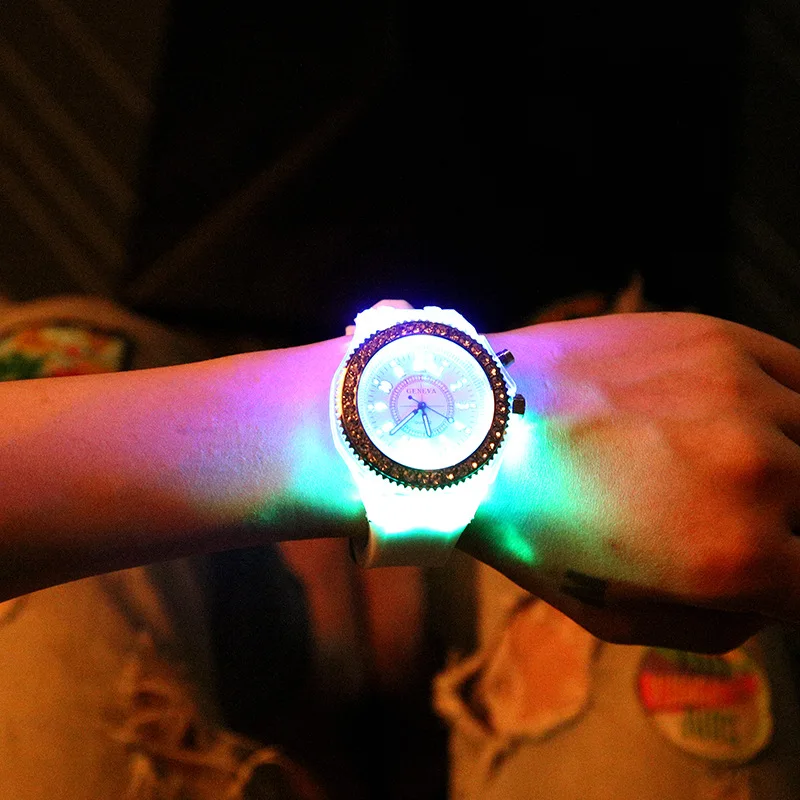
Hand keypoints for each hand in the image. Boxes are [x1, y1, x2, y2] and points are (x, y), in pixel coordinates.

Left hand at [460, 311, 799, 652]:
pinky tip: (756, 418)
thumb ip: (721, 625)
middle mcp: (759, 471)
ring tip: (741, 470)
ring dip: (793, 464)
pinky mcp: (718, 339)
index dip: (792, 583)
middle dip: (788, 526)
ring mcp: (743, 394)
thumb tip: (775, 596)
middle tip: (740, 521)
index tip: (769, 569)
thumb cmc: (532, 529)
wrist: (476, 427)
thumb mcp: (615, 620)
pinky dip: (792, 404)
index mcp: (738, 556)